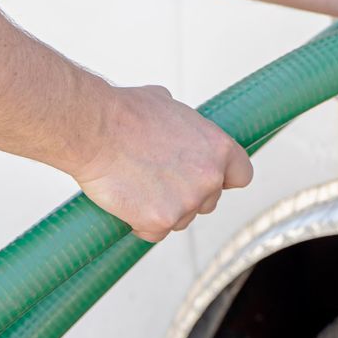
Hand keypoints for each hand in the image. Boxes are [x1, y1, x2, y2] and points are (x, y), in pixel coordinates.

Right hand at [71, 85, 252, 242]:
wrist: (95, 129)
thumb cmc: (126, 113)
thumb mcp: (168, 105)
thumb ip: (185, 126)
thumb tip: (178, 127)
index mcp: (219, 148)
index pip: (241, 175)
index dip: (223, 178)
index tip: (207, 178)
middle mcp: (209, 178)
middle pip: (208, 202)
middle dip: (187, 196)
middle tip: (158, 179)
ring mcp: (186, 203)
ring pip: (180, 219)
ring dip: (162, 210)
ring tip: (136, 184)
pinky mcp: (160, 221)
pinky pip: (154, 232)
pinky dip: (140, 223)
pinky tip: (126, 200)